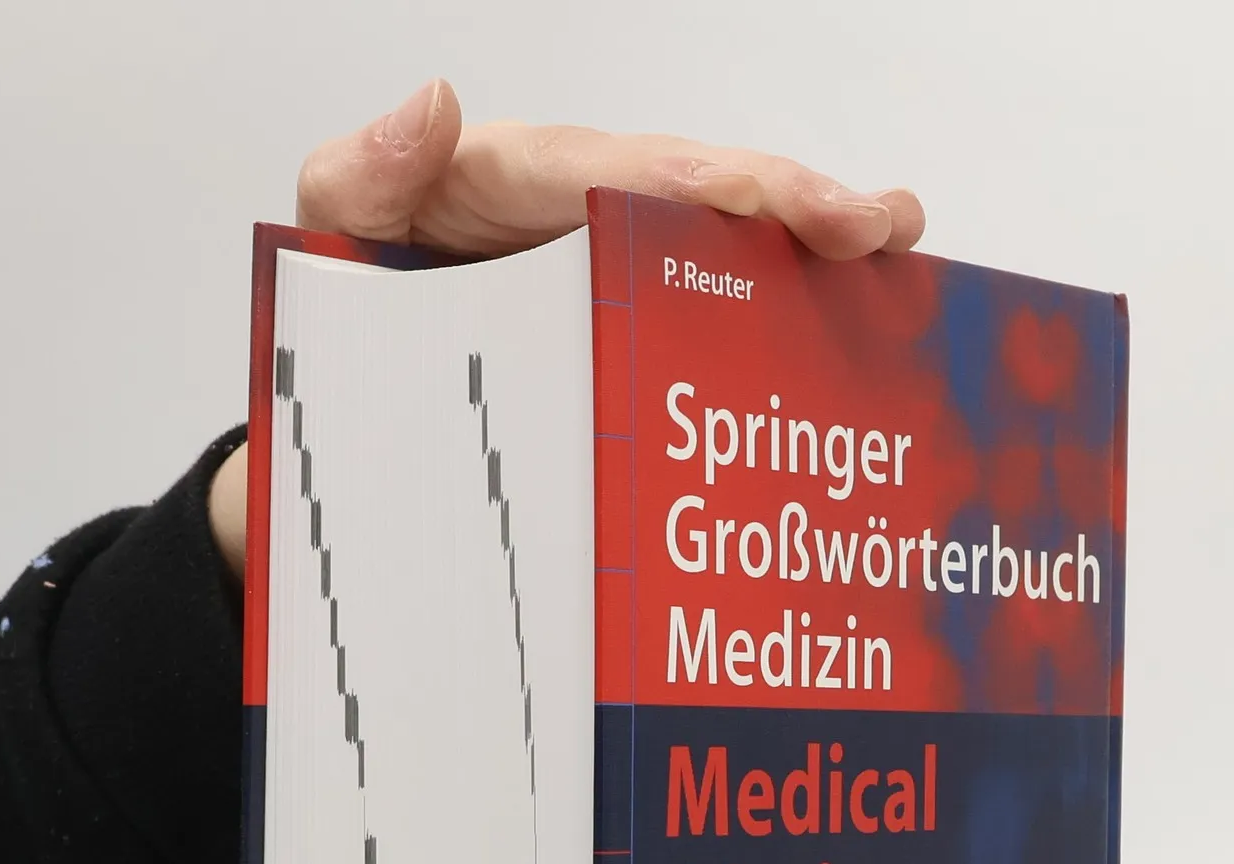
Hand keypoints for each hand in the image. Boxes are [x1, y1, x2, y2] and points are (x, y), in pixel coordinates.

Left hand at [212, 86, 925, 578]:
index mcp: (518, 184)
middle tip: (879, 228)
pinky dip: (790, 317)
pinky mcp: (633, 326)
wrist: (355, 393)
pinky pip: (716, 311)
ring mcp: (618, 270)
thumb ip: (364, 175)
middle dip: (796, 204)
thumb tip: (431, 101)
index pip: (627, 172)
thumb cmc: (350, 300)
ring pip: (729, 247)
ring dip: (818, 249)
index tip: (779, 199)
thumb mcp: (333, 233)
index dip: (711, 182)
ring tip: (900, 251)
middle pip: (704, 196)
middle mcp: (586, 214)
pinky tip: (860, 328)